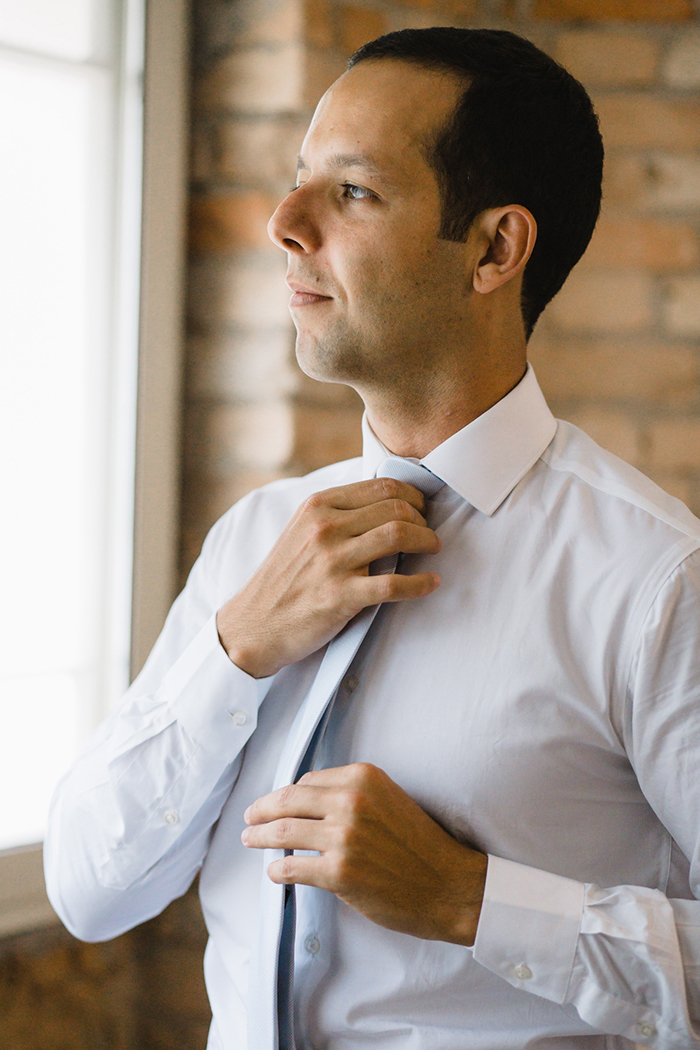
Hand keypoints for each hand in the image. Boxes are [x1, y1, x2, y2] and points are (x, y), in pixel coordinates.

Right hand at [217, 479, 440, 677]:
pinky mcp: (340, 596)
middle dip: (423, 519)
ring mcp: (332, 562)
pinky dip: (420, 583)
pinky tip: (430, 583)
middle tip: (430, 532)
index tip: (422, 508)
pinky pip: (394, 585)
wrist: (254, 624)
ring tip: (433, 549)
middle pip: (396, 508)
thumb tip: (386, 503)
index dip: (413, 496)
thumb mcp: (301, 531)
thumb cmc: (284, 578)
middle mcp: (324, 528)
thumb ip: (337, 514)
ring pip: (399, 535)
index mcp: (317, 506)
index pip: (381, 486)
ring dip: (427, 541)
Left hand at [241, 763, 486, 945]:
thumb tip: (306, 802)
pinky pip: (292, 866)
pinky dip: (277, 869)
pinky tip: (275, 871)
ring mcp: (344, 837)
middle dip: (261, 810)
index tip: (274, 803)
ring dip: (260, 837)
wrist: (449, 884)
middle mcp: (351, 801)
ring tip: (251, 840)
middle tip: (250, 819)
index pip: (307, 781)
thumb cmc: (420, 844)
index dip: (286, 794)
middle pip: (288, 800)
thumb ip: (352, 794)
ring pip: (283, 831)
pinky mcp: (339, 872)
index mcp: (363, 777)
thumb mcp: (388, 799)